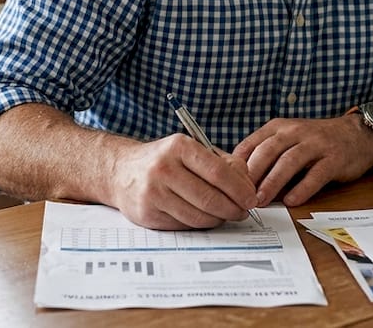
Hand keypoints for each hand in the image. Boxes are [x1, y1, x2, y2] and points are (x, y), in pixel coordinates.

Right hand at [108, 134, 260, 229]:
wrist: (121, 171)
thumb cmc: (164, 160)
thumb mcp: (190, 150)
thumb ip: (222, 163)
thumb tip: (247, 183)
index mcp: (179, 147)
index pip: (218, 172)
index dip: (239, 189)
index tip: (251, 198)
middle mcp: (163, 168)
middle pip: (210, 198)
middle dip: (233, 209)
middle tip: (242, 211)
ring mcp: (153, 193)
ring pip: (198, 216)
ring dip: (218, 219)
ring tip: (226, 215)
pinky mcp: (147, 215)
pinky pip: (183, 226)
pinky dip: (199, 224)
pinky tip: (205, 217)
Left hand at [234, 114, 372, 206]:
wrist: (356, 135)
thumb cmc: (316, 142)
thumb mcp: (287, 138)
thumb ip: (266, 153)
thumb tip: (236, 178)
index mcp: (278, 128)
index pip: (251, 143)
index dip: (238, 165)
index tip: (227, 184)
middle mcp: (295, 132)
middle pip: (268, 152)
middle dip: (252, 175)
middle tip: (241, 196)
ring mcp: (316, 144)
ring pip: (289, 162)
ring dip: (273, 182)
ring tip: (261, 200)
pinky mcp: (334, 158)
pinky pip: (316, 174)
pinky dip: (303, 188)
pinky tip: (292, 201)